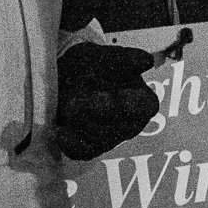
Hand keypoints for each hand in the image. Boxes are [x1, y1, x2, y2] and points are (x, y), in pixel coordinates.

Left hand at [56, 41, 159, 160]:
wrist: (67, 77)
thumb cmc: (93, 66)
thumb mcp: (106, 56)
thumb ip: (125, 59)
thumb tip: (147, 60)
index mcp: (141, 101)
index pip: (144, 107)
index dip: (130, 104)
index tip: (115, 96)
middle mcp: (129, 124)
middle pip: (119, 127)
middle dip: (100, 112)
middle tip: (83, 99)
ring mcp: (109, 139)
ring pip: (98, 139)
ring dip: (82, 121)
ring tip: (69, 104)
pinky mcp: (89, 148)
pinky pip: (81, 151)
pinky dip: (70, 143)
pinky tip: (60, 132)